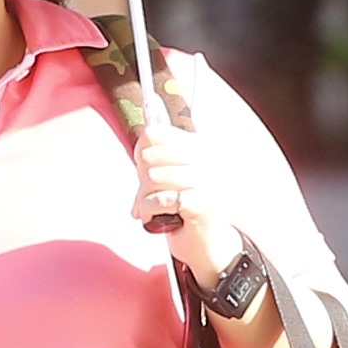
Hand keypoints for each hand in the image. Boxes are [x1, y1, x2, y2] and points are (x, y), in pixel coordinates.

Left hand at [124, 87, 242, 289]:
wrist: (207, 243)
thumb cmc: (187, 208)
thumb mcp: (171, 171)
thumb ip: (162, 142)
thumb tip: (153, 104)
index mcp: (198, 147)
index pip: (155, 134)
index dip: (142, 152)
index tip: (144, 168)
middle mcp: (205, 160)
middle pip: (151, 155)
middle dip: (141, 178)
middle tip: (145, 194)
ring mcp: (207, 181)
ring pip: (154, 177)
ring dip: (143, 198)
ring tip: (147, 209)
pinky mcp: (202, 203)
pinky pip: (161, 199)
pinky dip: (149, 211)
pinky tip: (154, 219)